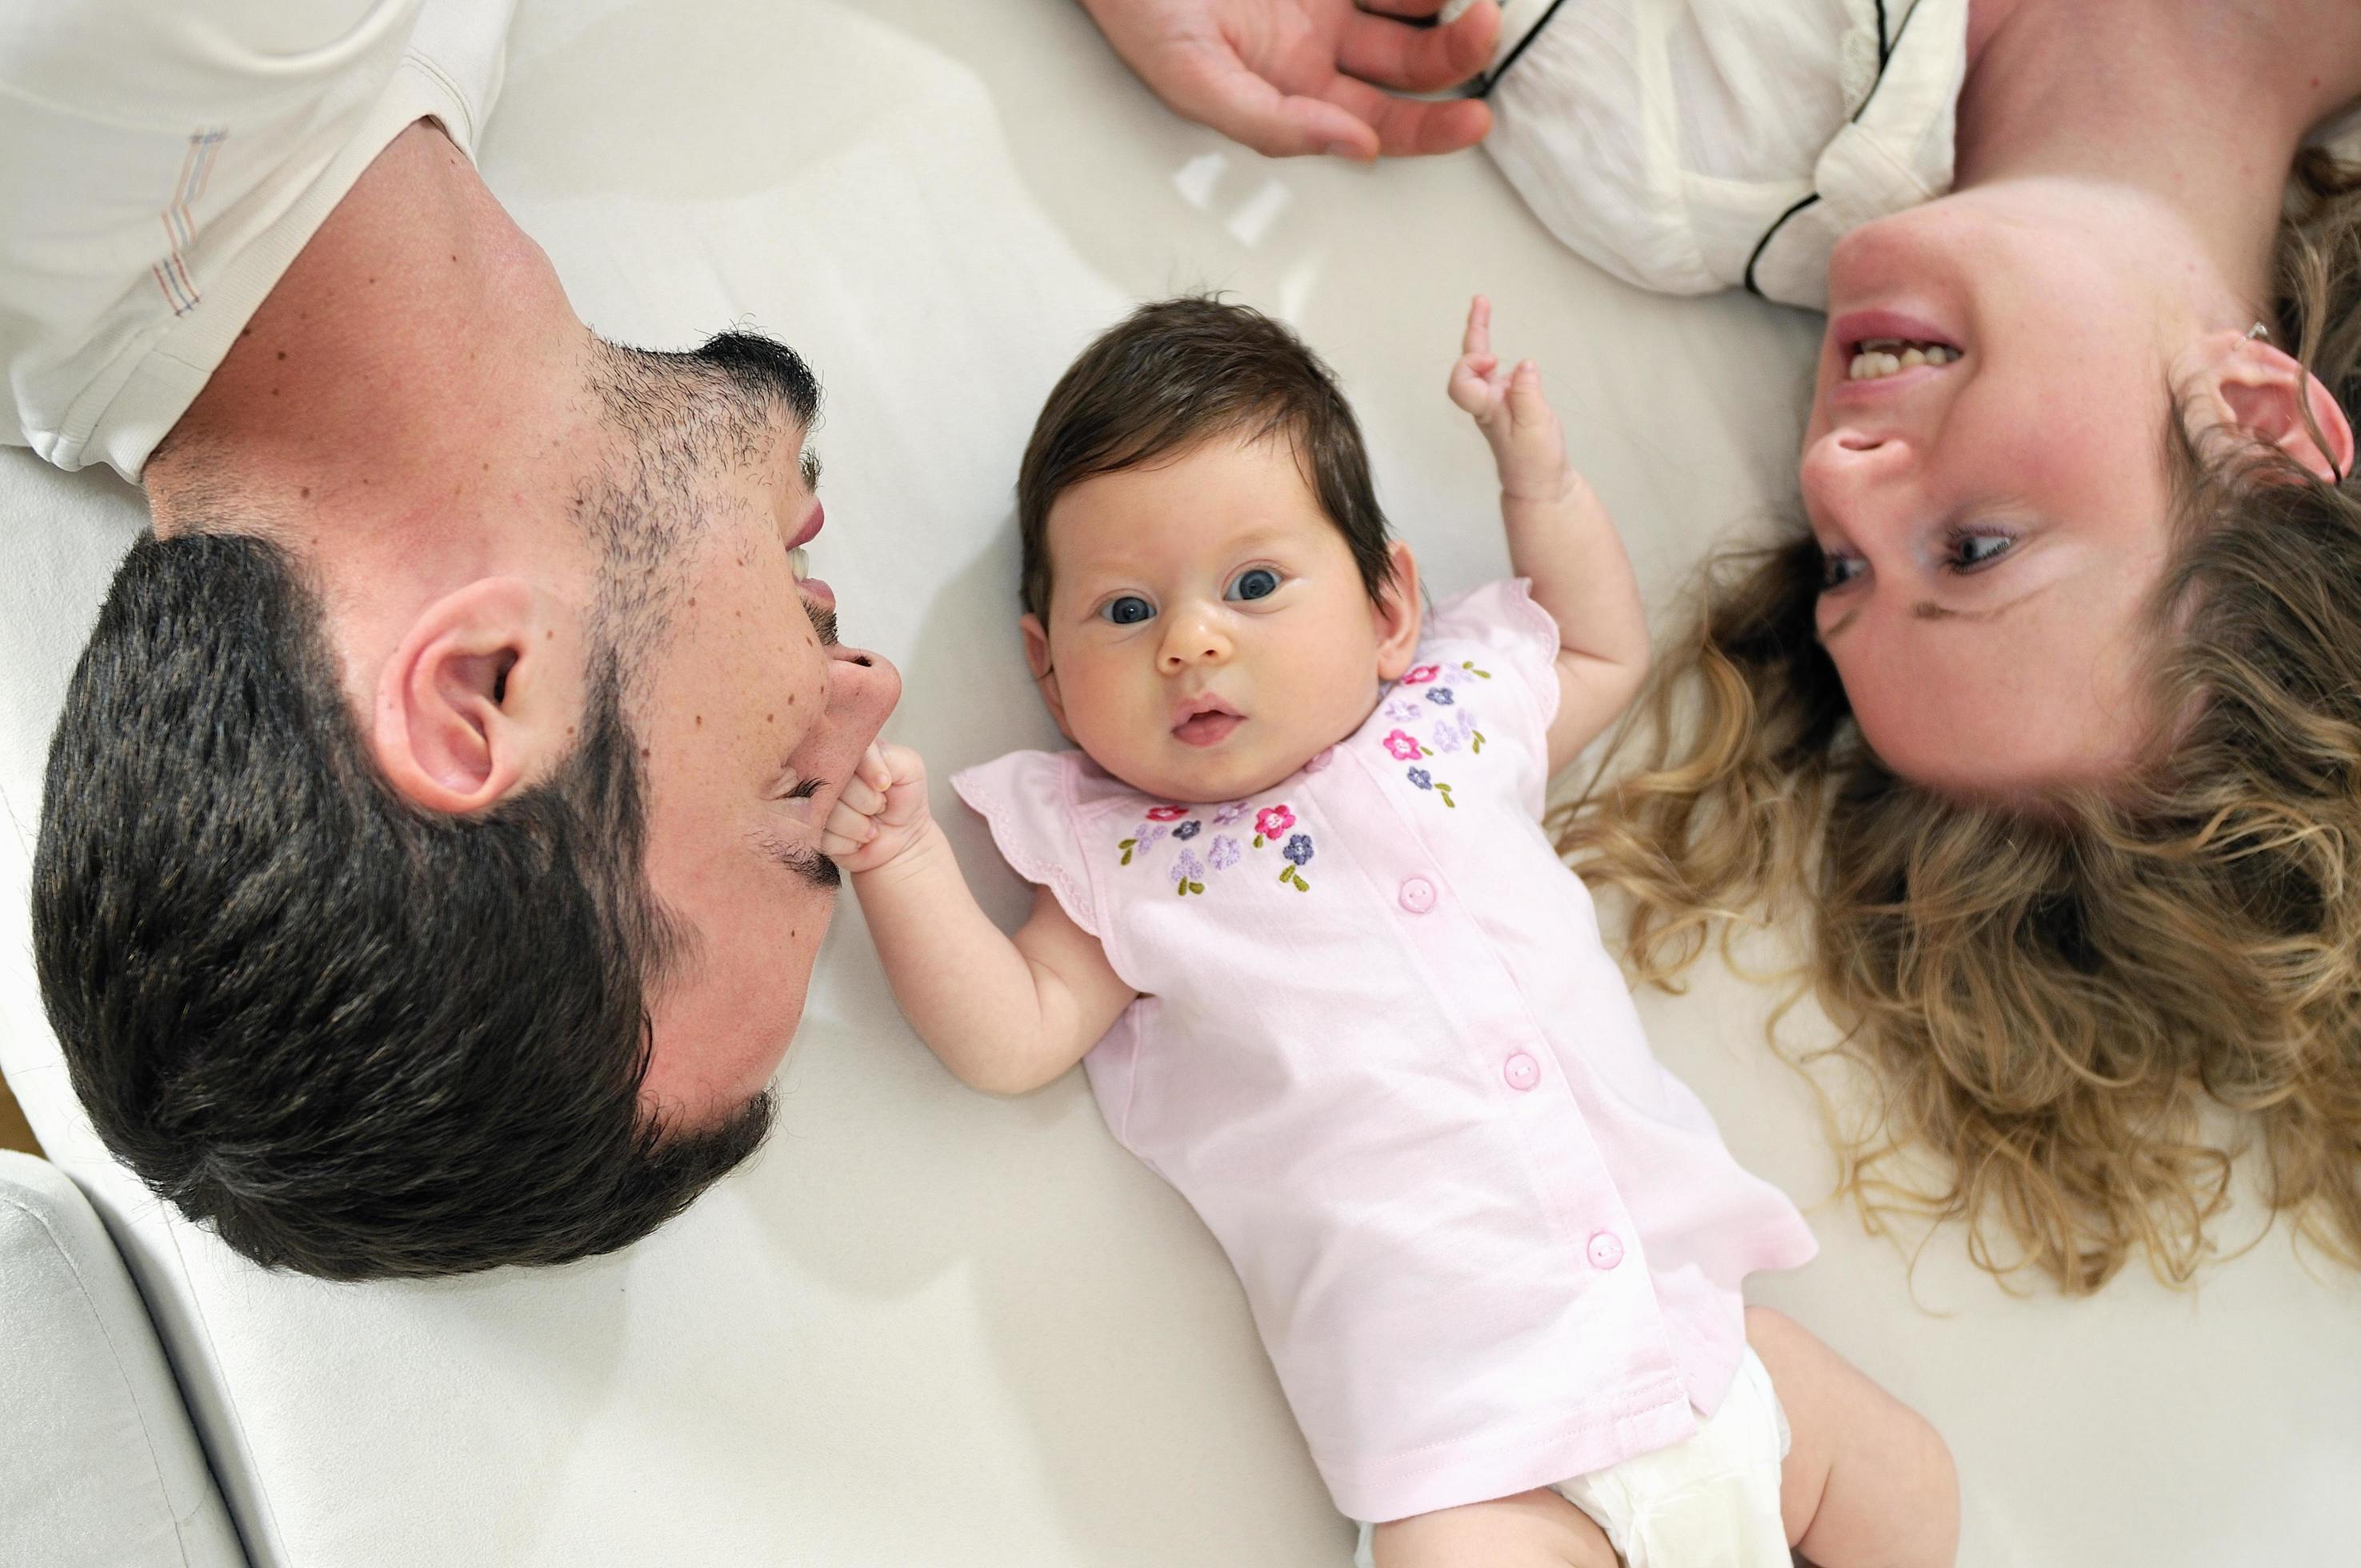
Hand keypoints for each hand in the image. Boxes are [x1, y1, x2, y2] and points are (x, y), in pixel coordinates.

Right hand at [820, 743, 933, 875]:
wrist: (901, 839)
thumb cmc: (903, 798)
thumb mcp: (908, 768)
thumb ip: (886, 756)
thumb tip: (864, 770)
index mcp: (842, 749)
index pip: (841, 749)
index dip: (867, 770)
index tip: (885, 785)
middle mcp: (820, 772)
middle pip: (833, 781)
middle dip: (867, 801)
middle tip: (879, 805)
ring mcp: (811, 801)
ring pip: (827, 811)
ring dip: (859, 825)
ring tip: (870, 824)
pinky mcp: (809, 830)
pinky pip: (824, 836)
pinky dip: (849, 842)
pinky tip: (856, 839)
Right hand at [1079, 0, 1498, 159]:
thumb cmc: (1140, 7)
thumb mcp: (1194, 78)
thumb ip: (1273, 123)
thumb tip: (1358, 150)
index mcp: (1294, 93)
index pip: (1382, 126)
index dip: (1432, 130)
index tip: (1475, 118)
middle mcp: (1322, 45)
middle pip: (1412, 64)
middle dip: (1456, 53)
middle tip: (1483, 24)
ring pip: (1414, 3)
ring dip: (1448, 2)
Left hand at [1447, 295, 1574, 501]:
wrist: (1539, 483)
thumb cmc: (1535, 462)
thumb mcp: (1536, 428)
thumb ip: (1528, 395)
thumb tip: (1524, 364)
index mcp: (1487, 409)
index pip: (1462, 383)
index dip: (1472, 365)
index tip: (1495, 360)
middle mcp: (1486, 402)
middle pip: (1469, 363)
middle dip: (1474, 330)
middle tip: (1480, 301)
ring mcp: (1495, 401)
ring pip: (1481, 363)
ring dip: (1481, 335)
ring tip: (1482, 305)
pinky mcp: (1508, 402)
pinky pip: (1496, 371)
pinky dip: (1494, 352)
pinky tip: (1499, 344)